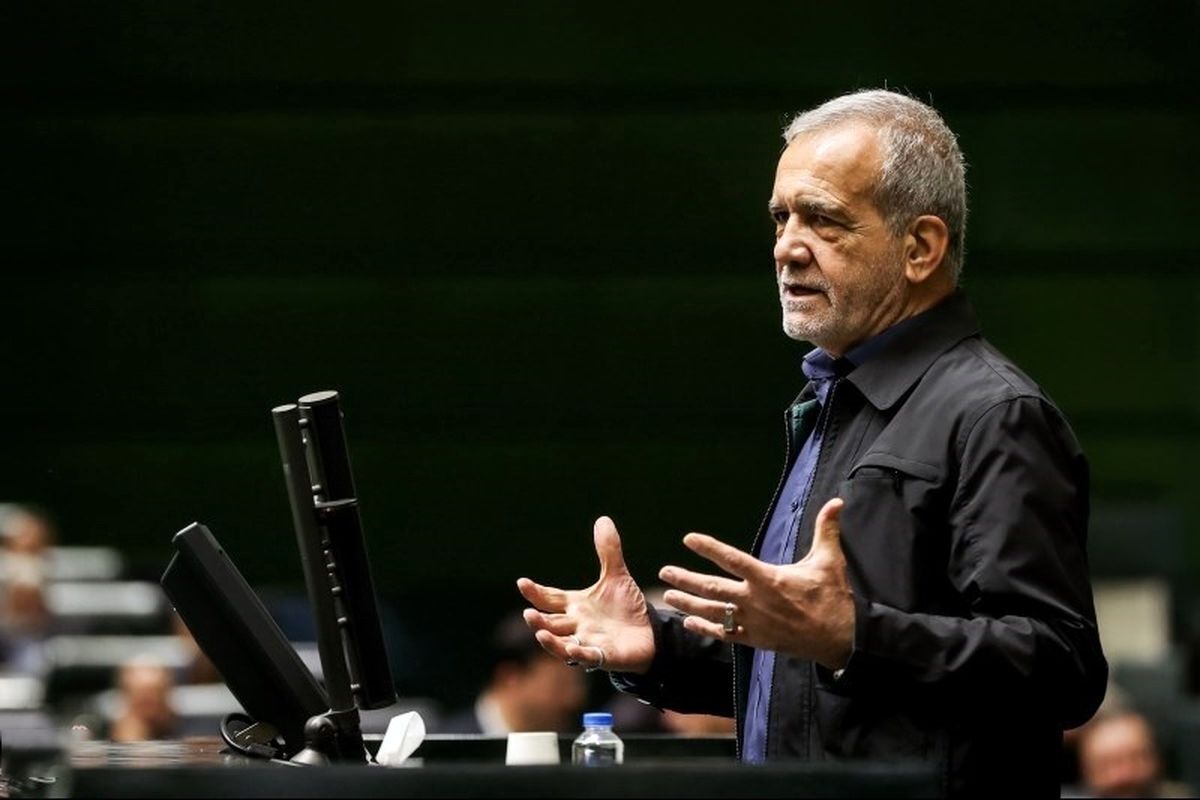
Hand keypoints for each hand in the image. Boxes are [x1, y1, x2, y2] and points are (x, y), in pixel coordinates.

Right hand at [517, 516, 655, 673]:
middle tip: (528, 613)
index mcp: (575, 605)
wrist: (649, 633)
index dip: (535, 592)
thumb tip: (603, 519)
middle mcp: (576, 624)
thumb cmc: (627, 608)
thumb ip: (608, 551)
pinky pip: (588, 656)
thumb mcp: (617, 577)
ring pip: (561, 644)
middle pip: (550, 623)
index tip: (522, 583)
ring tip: (539, 634)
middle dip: (537, 620)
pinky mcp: (604, 656)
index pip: (550, 598)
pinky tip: (571, 649)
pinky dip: (578, 653)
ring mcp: (587, 641)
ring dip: (550, 641)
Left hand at [658, 498, 853, 670]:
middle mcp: (755, 601)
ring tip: (668, 594)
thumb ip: (827, 530)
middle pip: (713, 588)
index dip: (710, 548)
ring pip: (713, 612)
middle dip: (686, 579)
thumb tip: (837, 501)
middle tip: (664, 571)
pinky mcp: (755, 640)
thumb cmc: (832, 599)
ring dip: (689, 603)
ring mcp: (753, 622)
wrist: (839, 640)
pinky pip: (724, 634)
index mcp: (769, 579)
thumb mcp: (830, 561)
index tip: (690, 539)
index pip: (733, 559)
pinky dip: (705, 629)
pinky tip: (689, 623)